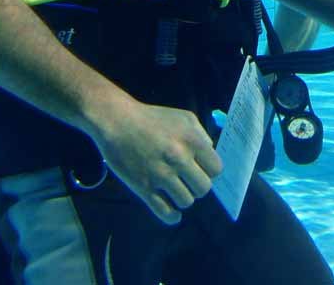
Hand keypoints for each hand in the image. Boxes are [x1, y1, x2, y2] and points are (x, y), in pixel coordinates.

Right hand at [91, 100, 221, 224]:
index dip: (210, 171)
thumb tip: (210, 155)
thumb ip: (201, 136)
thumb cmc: (152, 118)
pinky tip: (173, 213)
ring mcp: (161, 175)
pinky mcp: (143, 187)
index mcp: (191, 141)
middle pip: (203, 188)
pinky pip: (165, 212)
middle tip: (188, 181)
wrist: (117, 121)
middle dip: (198, 186)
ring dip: (183, 197)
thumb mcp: (184, 118)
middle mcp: (179, 159)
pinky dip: (172, 216)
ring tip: (176, 190)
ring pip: (186, 201)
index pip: (216, 169)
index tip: (201, 169)